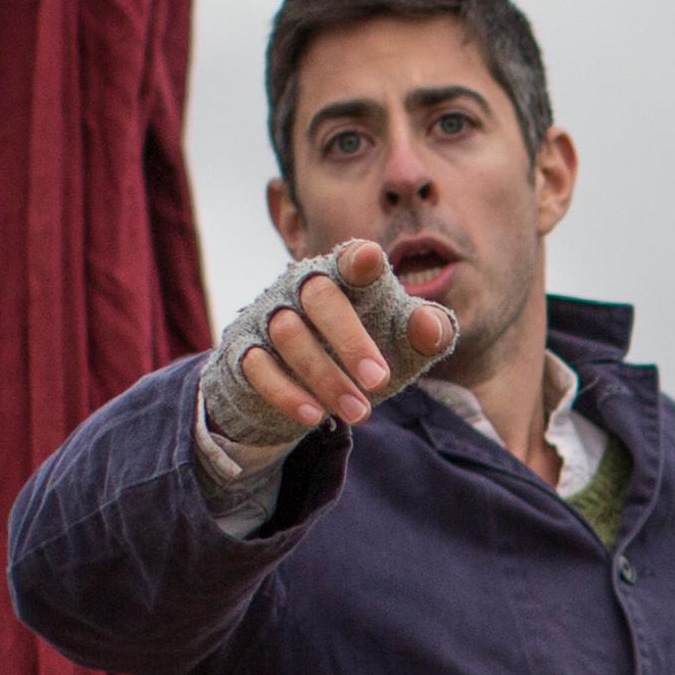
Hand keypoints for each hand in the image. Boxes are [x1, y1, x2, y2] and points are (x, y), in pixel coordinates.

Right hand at [216, 240, 455, 434]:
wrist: (306, 388)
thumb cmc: (364, 351)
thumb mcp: (403, 344)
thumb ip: (428, 331)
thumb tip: (431, 327)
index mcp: (345, 277)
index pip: (350, 259)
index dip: (358, 260)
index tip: (369, 259)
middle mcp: (301, 287)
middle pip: (319, 295)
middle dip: (350, 339)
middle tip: (379, 380)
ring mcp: (267, 315)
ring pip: (288, 333)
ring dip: (325, 377)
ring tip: (359, 412)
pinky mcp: (243, 350)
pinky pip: (257, 366)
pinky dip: (286, 392)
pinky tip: (315, 416)